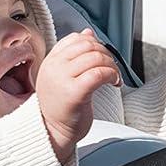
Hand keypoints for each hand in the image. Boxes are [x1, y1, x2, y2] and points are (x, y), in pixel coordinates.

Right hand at [36, 28, 120, 161]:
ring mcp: (62, 79)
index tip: (101, 56)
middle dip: (106, 54)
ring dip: (112, 65)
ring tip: (114, 77)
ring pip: (96, 58)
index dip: (94, 43)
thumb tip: (87, 32)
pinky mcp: (74, 93)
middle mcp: (54, 67)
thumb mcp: (64, 76)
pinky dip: (112, 75)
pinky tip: (115, 83)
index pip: (75, 38)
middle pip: (88, 46)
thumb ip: (74, 54)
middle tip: (111, 68)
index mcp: (51, 61)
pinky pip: (99, 73)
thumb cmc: (61, 108)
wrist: (52, 133)